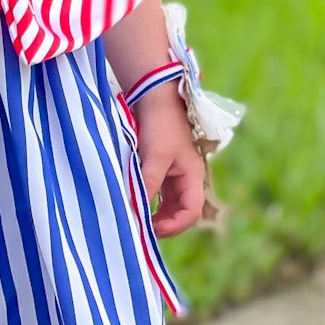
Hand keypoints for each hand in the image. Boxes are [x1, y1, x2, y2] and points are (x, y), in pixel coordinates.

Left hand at [133, 86, 205, 235]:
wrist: (153, 97)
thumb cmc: (160, 126)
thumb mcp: (155, 157)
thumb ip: (148, 185)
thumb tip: (135, 210)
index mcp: (192, 176)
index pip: (192, 212)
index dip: (175, 225)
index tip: (152, 227)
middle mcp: (185, 178)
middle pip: (180, 211)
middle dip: (163, 222)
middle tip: (140, 227)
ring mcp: (172, 173)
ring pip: (167, 203)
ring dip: (154, 212)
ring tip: (135, 216)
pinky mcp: (159, 167)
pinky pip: (156, 191)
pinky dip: (146, 199)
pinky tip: (132, 200)